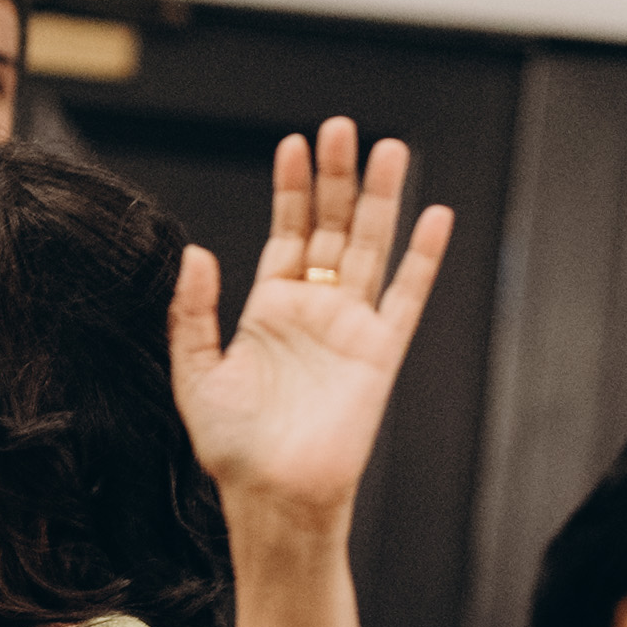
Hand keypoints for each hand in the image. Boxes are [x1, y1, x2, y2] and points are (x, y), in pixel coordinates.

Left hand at [168, 121, 453, 540]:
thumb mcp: (194, 373)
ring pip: (370, 248)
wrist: (274, 498)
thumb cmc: (233, 450)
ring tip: (388, 149)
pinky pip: (406, 296)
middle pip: (331, 228)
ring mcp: (349, 328)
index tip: (293, 144)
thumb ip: (192, 312)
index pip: (286, 234)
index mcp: (268, 311)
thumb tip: (196, 253)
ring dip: (380, 199)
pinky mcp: (378, 353)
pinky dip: (422, 257)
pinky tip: (434, 217)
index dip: (291, 189)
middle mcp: (313, 311)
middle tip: (342, 128)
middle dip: (337, 177)